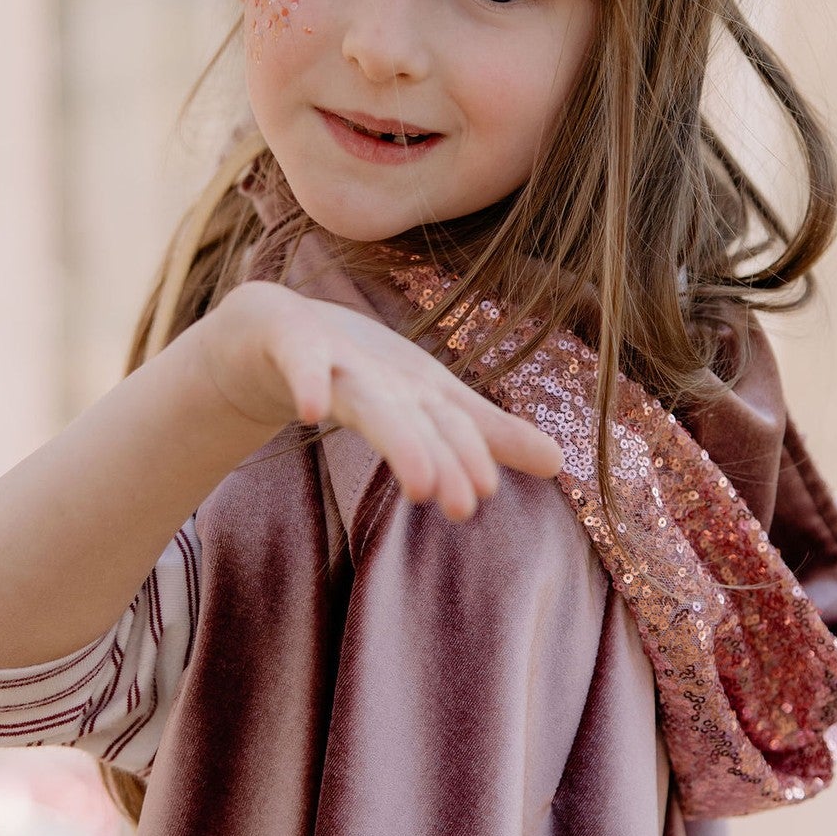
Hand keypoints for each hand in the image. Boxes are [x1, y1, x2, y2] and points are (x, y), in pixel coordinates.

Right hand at [196, 281, 563, 521]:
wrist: (275, 331)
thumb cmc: (362, 372)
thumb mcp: (427, 405)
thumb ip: (487, 436)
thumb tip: (561, 464)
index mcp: (417, 393)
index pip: (449, 427)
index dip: (467, 456)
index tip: (484, 495)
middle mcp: (385, 378)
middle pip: (417, 419)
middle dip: (443, 456)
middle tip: (467, 504)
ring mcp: (337, 361)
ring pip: (369, 400)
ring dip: (397, 436)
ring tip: (420, 481)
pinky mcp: (293, 345)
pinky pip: (300, 364)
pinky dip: (308, 381)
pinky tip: (310, 407)